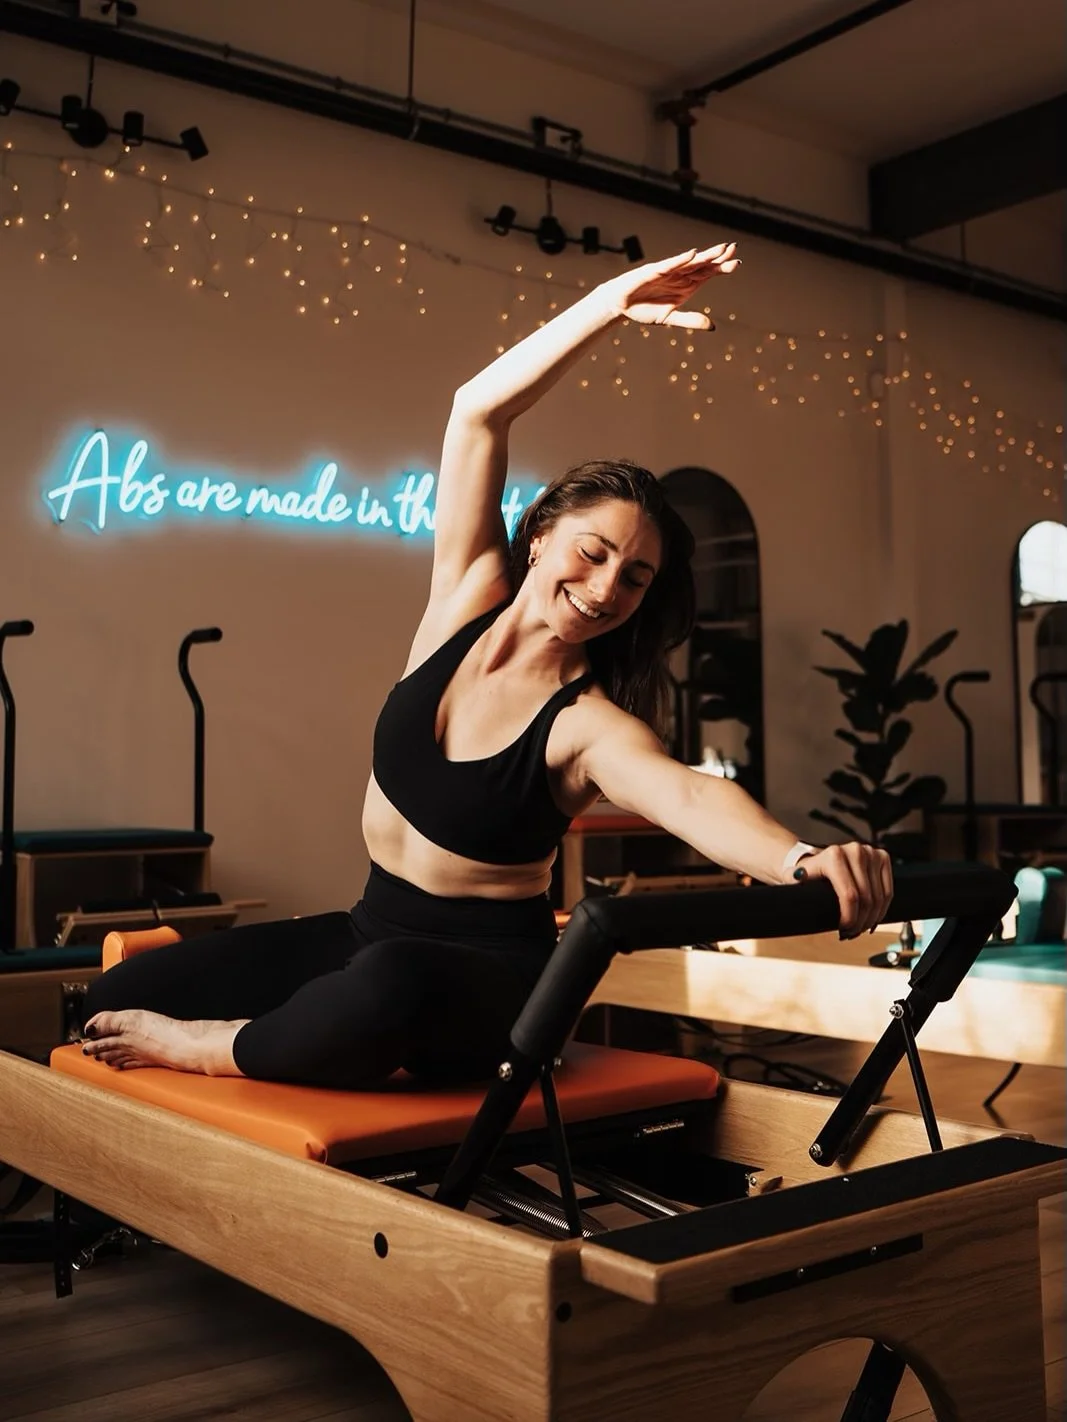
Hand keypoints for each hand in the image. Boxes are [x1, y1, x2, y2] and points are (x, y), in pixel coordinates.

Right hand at [601, 244, 739, 327]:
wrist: (620, 305)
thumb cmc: (644, 309)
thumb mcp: (669, 318)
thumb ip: (690, 320)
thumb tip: (712, 326)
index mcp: (686, 285)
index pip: (707, 274)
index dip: (722, 268)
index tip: (737, 264)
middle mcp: (679, 275)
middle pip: (702, 265)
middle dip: (718, 257)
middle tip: (734, 249)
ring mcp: (667, 271)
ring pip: (690, 262)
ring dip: (704, 255)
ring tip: (720, 249)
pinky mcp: (653, 270)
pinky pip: (670, 265)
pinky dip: (680, 260)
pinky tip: (693, 254)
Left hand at [796, 843, 893, 937]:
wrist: (819, 860)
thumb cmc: (808, 874)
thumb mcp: (797, 879)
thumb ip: (796, 881)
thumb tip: (798, 881)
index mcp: (834, 856)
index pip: (850, 896)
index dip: (850, 918)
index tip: (843, 931)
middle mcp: (854, 851)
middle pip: (866, 899)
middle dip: (860, 922)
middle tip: (852, 934)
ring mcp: (870, 852)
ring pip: (879, 898)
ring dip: (872, 919)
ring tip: (860, 929)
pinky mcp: (882, 857)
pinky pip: (888, 891)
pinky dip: (882, 909)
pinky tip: (872, 919)